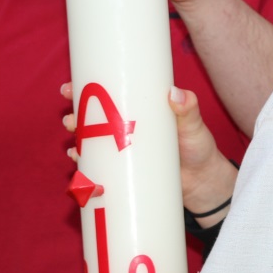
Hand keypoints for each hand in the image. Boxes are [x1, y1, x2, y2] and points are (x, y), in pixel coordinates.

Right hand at [60, 82, 237, 220]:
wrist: (204, 184)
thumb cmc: (198, 147)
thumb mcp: (194, 125)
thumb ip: (188, 109)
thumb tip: (174, 94)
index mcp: (139, 109)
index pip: (108, 93)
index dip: (84, 89)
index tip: (69, 88)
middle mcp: (126, 127)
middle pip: (92, 117)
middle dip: (75, 116)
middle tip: (69, 120)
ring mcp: (123, 150)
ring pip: (91, 142)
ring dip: (77, 142)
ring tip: (74, 146)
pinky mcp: (124, 172)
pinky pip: (99, 168)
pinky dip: (86, 166)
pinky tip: (79, 166)